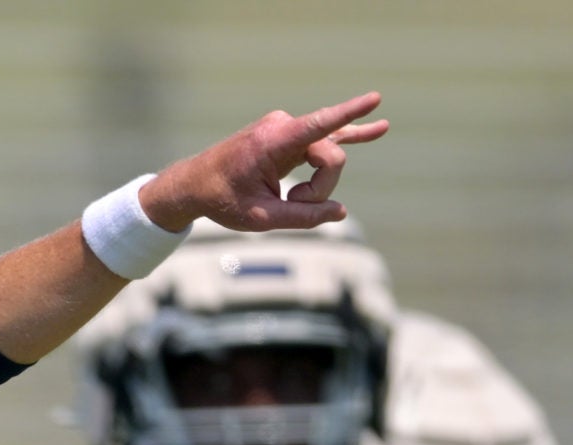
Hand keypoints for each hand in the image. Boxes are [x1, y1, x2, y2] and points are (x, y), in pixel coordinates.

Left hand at [142, 93, 389, 233]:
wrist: (195, 184)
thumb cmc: (223, 200)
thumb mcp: (261, 218)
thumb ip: (302, 217)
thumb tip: (339, 211)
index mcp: (273, 142)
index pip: (319, 125)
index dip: (350, 114)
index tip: (375, 98)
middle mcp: (283, 126)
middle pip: (330, 156)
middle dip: (319, 188)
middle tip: (290, 203)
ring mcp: (287, 128)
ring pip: (327, 155)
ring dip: (316, 183)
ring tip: (293, 195)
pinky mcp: (290, 136)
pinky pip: (325, 135)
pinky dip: (348, 134)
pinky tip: (377, 127)